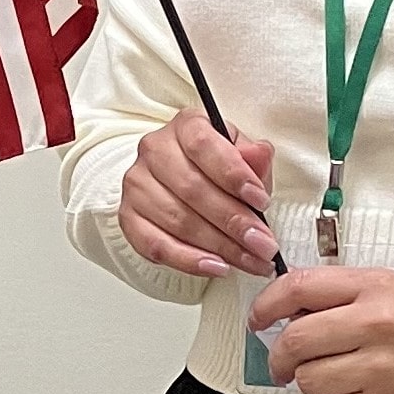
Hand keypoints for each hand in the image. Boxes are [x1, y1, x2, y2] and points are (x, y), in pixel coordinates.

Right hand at [119, 111, 280, 280]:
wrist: (178, 181)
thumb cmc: (215, 167)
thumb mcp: (241, 155)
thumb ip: (254, 157)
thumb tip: (259, 155)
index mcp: (185, 126)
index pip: (203, 145)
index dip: (233, 175)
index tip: (261, 201)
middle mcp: (155, 150)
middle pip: (192, 188)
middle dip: (234, 221)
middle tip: (263, 244)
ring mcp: (137, 185)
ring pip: (178, 220)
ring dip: (219, 246)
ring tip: (250, 260)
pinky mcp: (129, 218)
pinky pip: (157, 245)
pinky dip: (189, 260)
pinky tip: (216, 267)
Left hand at [248, 260, 393, 393]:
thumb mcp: (393, 289)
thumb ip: (343, 294)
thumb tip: (290, 311)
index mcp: (375, 289)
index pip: (299, 288)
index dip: (267, 304)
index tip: (260, 318)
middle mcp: (375, 326)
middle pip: (296, 340)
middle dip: (278, 354)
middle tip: (282, 360)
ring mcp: (378, 369)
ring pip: (307, 379)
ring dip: (304, 381)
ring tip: (321, 377)